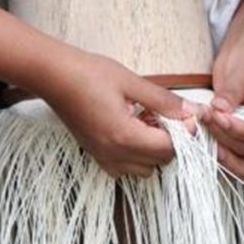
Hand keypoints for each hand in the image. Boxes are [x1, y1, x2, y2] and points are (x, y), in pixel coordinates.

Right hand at [37, 47, 199, 178]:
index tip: (189, 117)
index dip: (185, 134)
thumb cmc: (89, 74)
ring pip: (143, 169)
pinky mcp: (95, 154)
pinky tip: (133, 128)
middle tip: (168, 116)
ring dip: (154, 150)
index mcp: (124, 136)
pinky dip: (136, 155)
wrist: (53, 76)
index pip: (169, 149)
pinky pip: (125, 167)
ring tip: (150, 122)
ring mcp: (102, 157)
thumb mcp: (132, 82)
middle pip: (159, 162)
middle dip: (171, 142)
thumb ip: (164, 101)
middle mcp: (113, 153)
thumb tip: (191, 111)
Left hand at [203, 34, 243, 182]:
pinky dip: (215, 148)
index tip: (215, 115)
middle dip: (223, 138)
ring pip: (240, 160)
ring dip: (217, 148)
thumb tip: (218, 111)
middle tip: (203, 119)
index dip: (234, 128)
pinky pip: (230, 153)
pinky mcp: (238, 134)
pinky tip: (201, 135)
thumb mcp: (241, 70)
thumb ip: (231, 94)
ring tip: (200, 128)